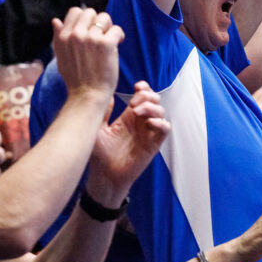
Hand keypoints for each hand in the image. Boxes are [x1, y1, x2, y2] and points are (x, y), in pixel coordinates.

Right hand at [51, 7, 124, 101]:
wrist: (87, 95)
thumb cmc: (76, 79)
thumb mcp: (61, 57)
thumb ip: (59, 37)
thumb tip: (55, 21)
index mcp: (63, 37)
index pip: (75, 12)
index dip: (86, 19)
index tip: (91, 30)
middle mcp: (75, 34)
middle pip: (90, 12)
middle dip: (98, 21)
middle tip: (102, 35)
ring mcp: (90, 38)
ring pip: (104, 17)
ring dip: (109, 27)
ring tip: (110, 40)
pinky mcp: (105, 43)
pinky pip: (116, 29)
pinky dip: (119, 36)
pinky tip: (118, 44)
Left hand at [87, 82, 168, 203]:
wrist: (104, 175)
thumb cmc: (99, 154)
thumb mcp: (97, 129)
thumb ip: (102, 112)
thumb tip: (107, 94)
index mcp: (128, 117)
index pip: (143, 96)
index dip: (144, 88)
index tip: (137, 86)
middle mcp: (141, 123)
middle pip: (155, 101)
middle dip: (148, 96)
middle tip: (134, 102)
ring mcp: (148, 133)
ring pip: (161, 112)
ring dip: (152, 108)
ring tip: (138, 112)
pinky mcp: (153, 144)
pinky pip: (165, 129)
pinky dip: (161, 123)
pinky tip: (149, 122)